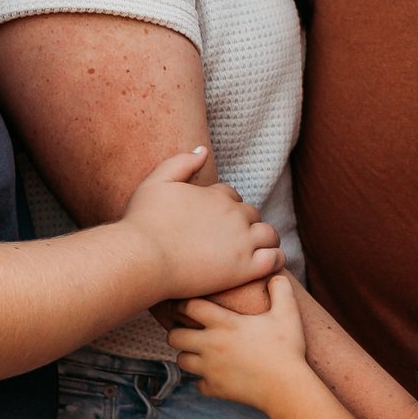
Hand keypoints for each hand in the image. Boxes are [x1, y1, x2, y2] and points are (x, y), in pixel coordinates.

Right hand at [120, 149, 281, 299]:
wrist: (142, 258)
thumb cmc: (143, 222)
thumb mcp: (156, 181)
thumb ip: (181, 163)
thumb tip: (203, 150)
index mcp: (216, 195)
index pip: (231, 195)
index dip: (224, 206)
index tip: (214, 221)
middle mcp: (234, 215)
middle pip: (251, 214)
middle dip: (244, 223)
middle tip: (231, 240)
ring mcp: (242, 242)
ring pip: (269, 235)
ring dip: (265, 239)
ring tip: (253, 252)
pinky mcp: (245, 268)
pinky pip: (274, 259)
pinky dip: (275, 259)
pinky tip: (264, 265)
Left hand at [168, 273, 305, 409]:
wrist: (287, 387)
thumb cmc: (287, 348)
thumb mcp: (288, 312)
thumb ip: (280, 289)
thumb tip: (274, 276)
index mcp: (224, 323)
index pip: (190, 307)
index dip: (184, 303)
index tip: (187, 304)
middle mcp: (211, 345)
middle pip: (175, 336)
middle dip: (178, 331)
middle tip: (187, 329)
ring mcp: (211, 369)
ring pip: (181, 360)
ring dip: (187, 355)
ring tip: (199, 351)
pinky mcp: (215, 388)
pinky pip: (198, 384)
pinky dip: (203, 380)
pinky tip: (215, 374)